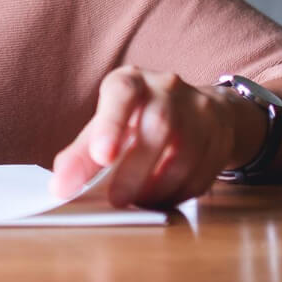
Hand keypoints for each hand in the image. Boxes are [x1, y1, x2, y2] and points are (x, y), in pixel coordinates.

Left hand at [50, 65, 258, 207]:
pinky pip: (203, 173)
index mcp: (132, 81)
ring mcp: (199, 111)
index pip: (122, 94)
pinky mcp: (220, 138)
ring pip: (185, 152)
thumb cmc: (138, 119)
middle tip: (116, 199)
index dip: (111, 124)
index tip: (101, 157)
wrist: (197, 111)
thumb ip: (82, 152)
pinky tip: (162, 198)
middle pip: (157, 126)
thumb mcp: (107, 124)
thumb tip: (61, 186)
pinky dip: (178, 193)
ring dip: (158, 186)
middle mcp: (167, 89)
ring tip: (138, 201)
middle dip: (135, 169)